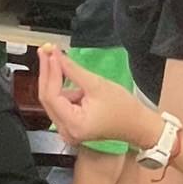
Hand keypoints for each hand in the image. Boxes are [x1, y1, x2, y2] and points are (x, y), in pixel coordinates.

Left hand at [37, 45, 157, 149]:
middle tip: (46, 52)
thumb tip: (56, 55)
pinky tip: (69, 79)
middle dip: (47, 74)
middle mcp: (66, 131)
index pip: (52, 96)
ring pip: (52, 100)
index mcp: (74, 124)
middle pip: (47, 99)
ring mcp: (67, 131)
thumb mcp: (97, 84)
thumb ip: (73, 70)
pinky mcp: (69, 126)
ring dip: (55, 81)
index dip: (50, 72)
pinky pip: (59, 104)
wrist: (136, 124)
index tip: (50, 53)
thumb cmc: (123, 108)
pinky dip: (62, 90)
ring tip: (62, 63)